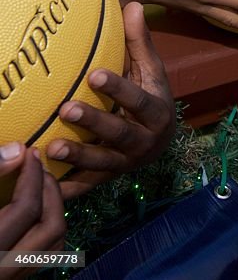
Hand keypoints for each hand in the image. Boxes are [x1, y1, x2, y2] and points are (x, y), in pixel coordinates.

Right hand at [0, 147, 65, 278]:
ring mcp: (11, 278)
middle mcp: (4, 270)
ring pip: (53, 245)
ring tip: (40, 187)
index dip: (32, 176)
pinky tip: (35, 211)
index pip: (26, 209)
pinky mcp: (14, 279)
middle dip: (51, 192)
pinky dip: (47, 230)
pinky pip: (44, 256)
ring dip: (54, 212)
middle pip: (50, 228)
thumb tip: (18, 150)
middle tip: (39, 169)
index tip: (30, 153)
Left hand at [47, 3, 174, 199]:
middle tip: (66, 108)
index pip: (139, 99)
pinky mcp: (108, 178)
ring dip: (78, 155)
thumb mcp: (151, 72)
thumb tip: (134, 5)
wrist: (160, 141)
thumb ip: (140, 43)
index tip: (94, 74)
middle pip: (120, 132)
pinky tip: (45, 182)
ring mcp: (126, 162)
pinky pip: (87, 185)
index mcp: (157, 111)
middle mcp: (145, 141)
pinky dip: (67, 186)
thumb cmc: (150, 97)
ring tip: (50, 147)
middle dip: (94, 122)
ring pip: (102, 162)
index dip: (119, 89)